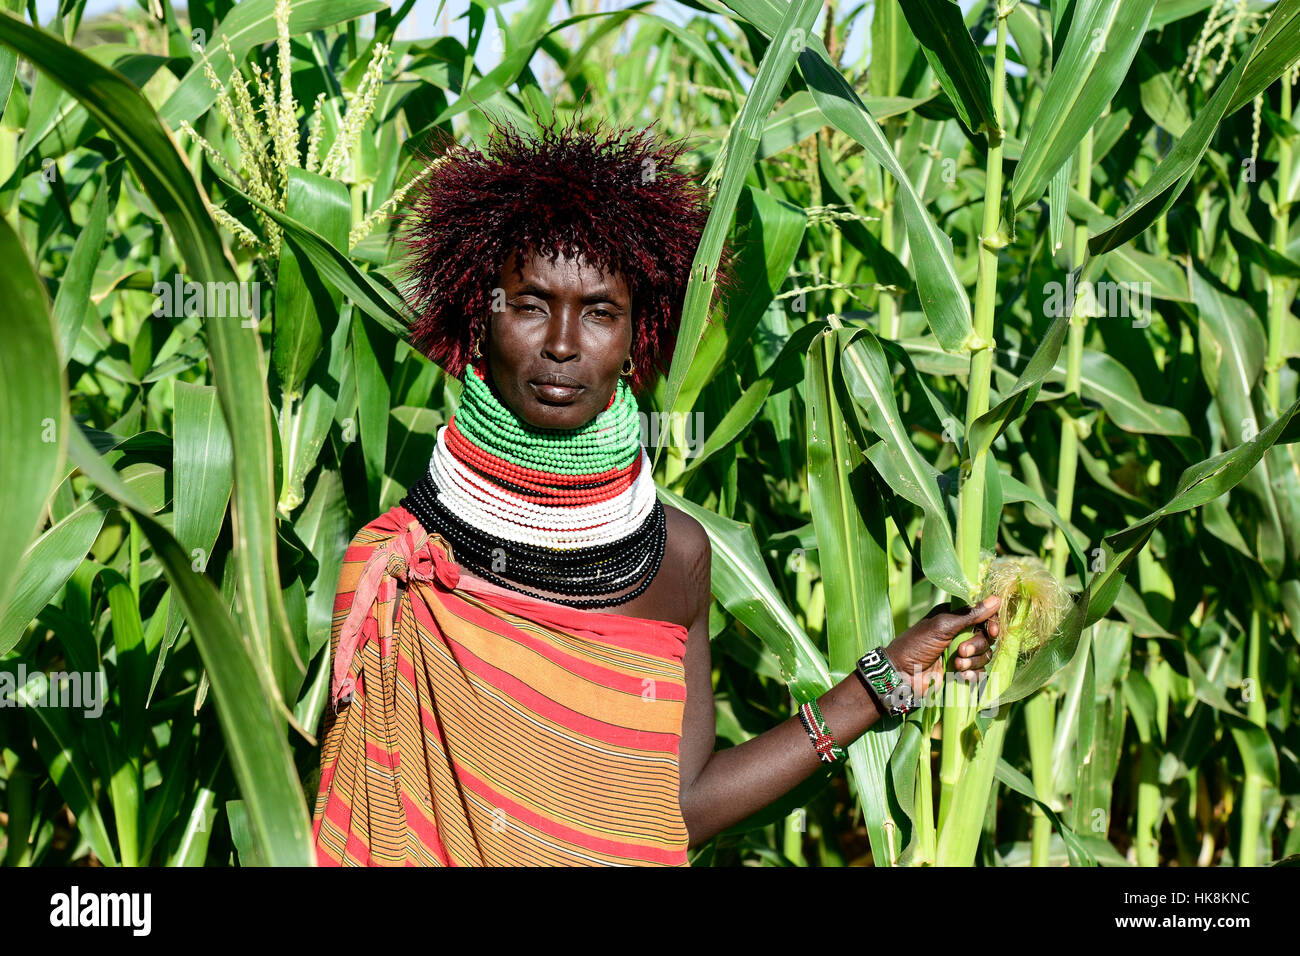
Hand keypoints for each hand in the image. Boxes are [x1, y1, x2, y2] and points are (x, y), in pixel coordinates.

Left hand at [883, 596, 1001, 697]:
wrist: (902, 674)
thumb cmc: (917, 644)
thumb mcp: (942, 626)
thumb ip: (970, 615)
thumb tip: (996, 599)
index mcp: (955, 617)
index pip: (984, 616)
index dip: (991, 624)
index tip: (991, 631)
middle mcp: (960, 633)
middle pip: (986, 637)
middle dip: (977, 646)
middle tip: (961, 651)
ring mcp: (961, 653)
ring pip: (985, 655)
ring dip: (973, 661)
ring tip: (956, 665)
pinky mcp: (961, 671)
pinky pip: (979, 672)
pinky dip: (973, 674)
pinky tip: (961, 676)